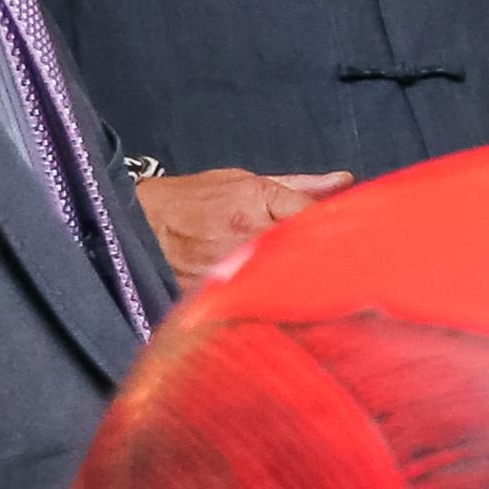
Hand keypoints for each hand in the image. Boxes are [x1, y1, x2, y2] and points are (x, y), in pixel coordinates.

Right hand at [136, 167, 347, 285]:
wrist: (137, 225)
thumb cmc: (192, 199)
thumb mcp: (245, 181)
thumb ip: (298, 186)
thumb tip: (344, 181)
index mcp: (256, 203)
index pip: (312, 218)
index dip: (336, 230)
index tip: (352, 239)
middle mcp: (245, 236)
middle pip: (305, 255)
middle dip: (326, 262)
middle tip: (346, 270)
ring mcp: (231, 270)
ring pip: (285, 284)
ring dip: (302, 286)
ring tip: (316, 288)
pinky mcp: (217, 296)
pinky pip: (257, 305)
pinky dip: (272, 306)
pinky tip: (284, 307)